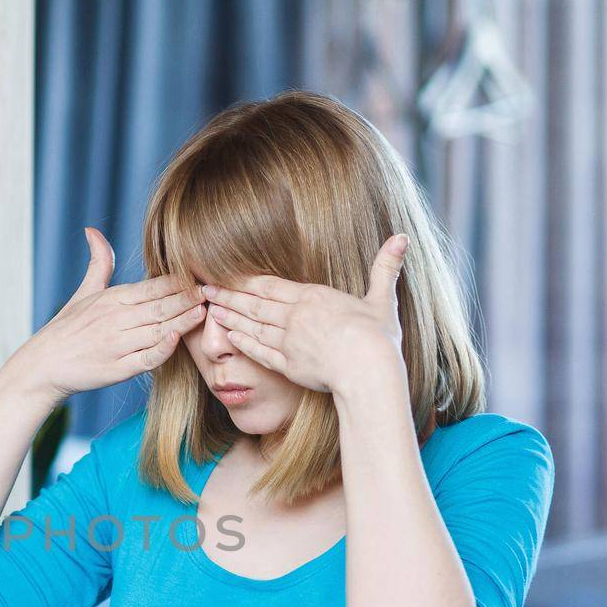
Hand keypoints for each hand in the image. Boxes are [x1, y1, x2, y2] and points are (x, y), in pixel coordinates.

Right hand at [0, 227, 205, 406]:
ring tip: (205, 311)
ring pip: (157, 329)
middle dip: (188, 297)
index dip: (181, 281)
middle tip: (215, 290)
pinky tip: (176, 339)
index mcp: (113, 299)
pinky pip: (144, 358)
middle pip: (160, 305)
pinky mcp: (116, 369)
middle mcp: (116, 319)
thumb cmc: (66, 330)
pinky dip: (160, 349)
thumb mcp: (82, 293)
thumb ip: (98, 263)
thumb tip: (93, 231)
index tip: (204, 275)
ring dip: (182, 320)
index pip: (154, 286)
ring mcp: (117, 344)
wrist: (42, 366)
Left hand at [202, 233, 408, 396]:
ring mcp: (288, 341)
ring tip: (208, 310)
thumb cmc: (378, 336)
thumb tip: (402, 237)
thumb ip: (386, 269)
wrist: (368, 369)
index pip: (270, 286)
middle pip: (254, 303)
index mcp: (313, 297)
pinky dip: (242, 343)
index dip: (245, 281)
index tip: (227, 276)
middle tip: (204, 289)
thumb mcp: (383, 299)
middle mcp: (295, 316)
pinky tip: (228, 337)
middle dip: (227, 296)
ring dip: (229, 317)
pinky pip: (259, 352)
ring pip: (251, 326)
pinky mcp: (287, 365)